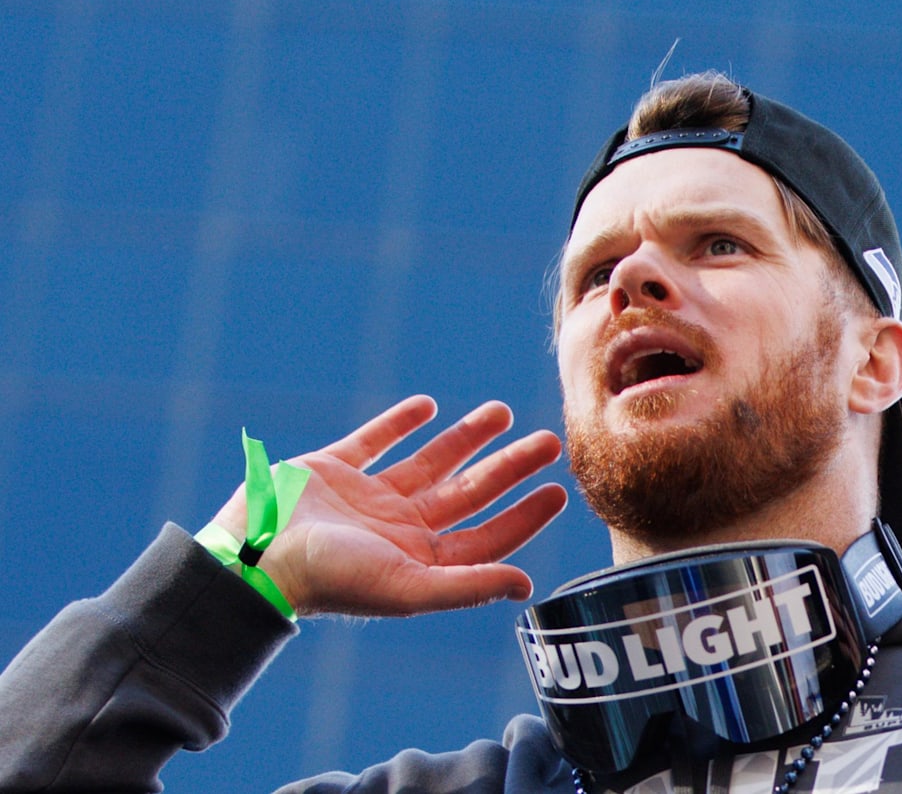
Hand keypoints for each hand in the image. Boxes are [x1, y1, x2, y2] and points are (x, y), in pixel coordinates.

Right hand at [209, 395, 567, 616]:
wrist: (253, 556)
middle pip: (469, 493)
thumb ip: (468, 584)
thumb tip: (528, 585)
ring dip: (465, 438)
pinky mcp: (332, 469)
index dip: (524, 514)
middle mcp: (399, 528)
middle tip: (547, 441)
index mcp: (420, 559)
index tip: (559, 488)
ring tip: (501, 412)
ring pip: (428, 462)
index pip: (487, 536)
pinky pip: (373, 441)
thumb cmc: (332, 580)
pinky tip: (428, 405)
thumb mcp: (407, 586)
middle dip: (508, 467)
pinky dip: (399, 423)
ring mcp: (366, 498)